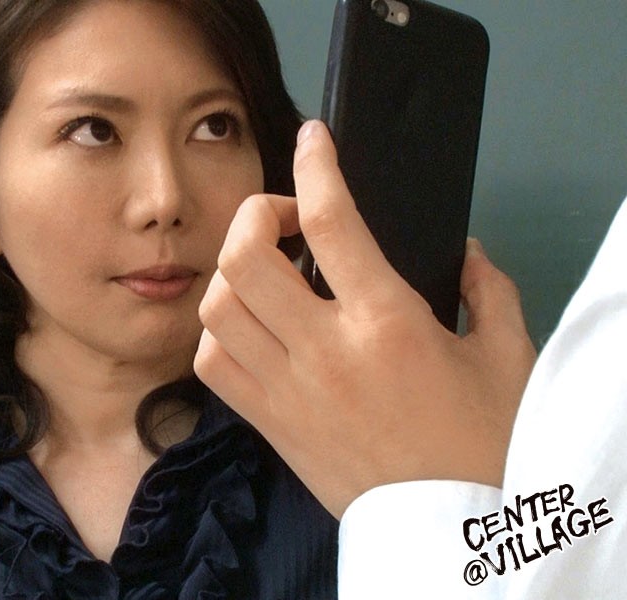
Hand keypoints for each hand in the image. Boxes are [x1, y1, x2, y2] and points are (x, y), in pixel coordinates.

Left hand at [194, 120, 535, 518]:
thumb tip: (461, 251)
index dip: (317, 165)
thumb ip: (486, 288)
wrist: (453, 531)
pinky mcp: (269, 424)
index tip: (314, 139)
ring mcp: (287, 391)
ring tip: (267, 272)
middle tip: (289, 220)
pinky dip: (218, 332)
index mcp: (388, 324)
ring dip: (232, 272)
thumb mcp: (507, 356)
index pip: (333, 221)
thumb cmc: (483, 444)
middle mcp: (325, 352)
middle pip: (245, 256)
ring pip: (216, 307)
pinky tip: (251, 327)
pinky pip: (211, 364)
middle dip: (256, 214)